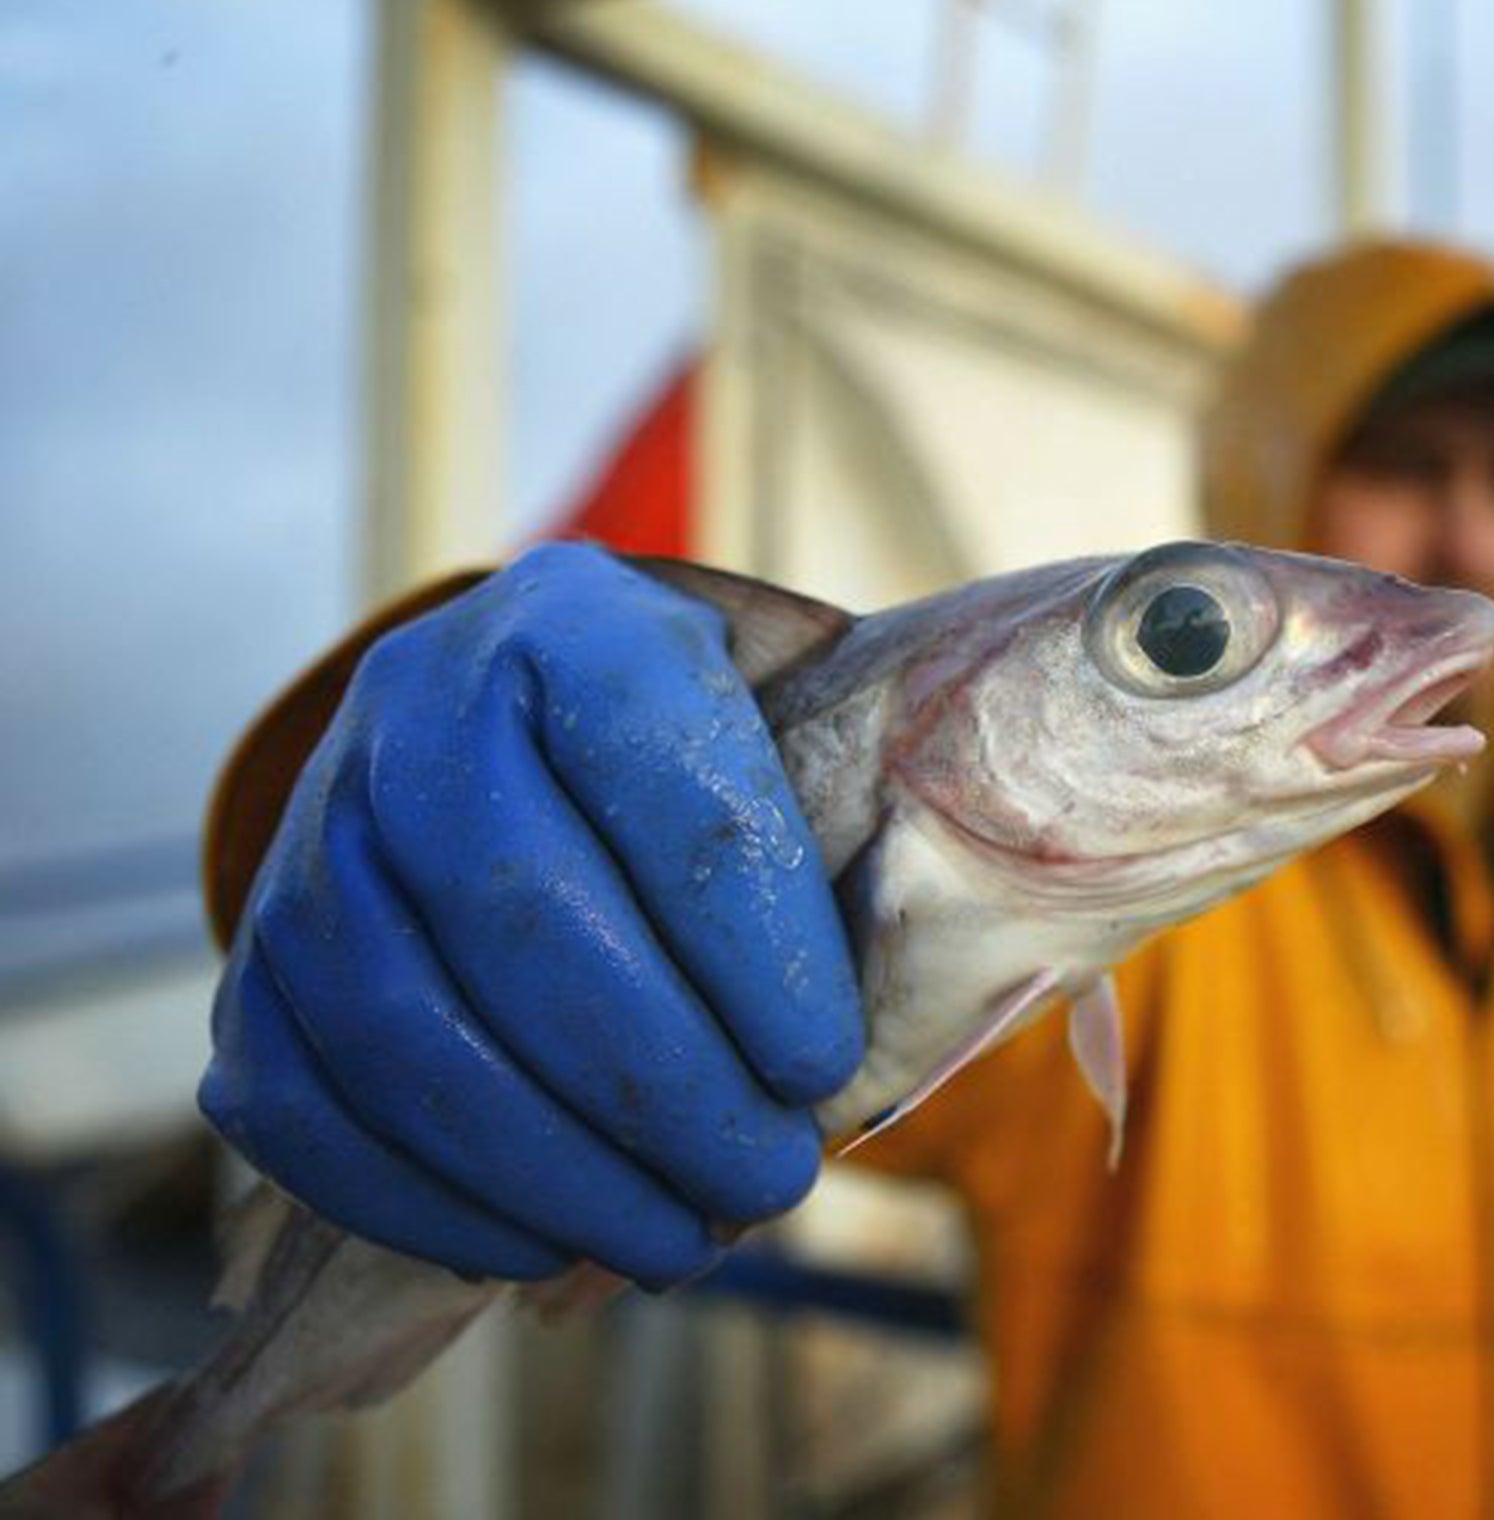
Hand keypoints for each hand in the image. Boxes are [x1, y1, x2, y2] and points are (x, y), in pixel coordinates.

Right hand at [201, 543, 865, 1285]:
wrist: (511, 725)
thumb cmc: (685, 761)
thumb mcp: (778, 732)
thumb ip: (834, 836)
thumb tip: (862, 1051)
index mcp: (579, 625)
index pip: (666, 783)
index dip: (752, 945)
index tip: (821, 1066)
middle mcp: (419, 702)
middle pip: (523, 915)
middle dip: (662, 1083)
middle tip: (769, 1179)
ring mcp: (314, 827)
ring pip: (404, 1027)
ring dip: (555, 1169)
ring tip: (678, 1238)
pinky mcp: (255, 954)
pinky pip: (300, 1104)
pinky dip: (425, 1200)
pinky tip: (538, 1244)